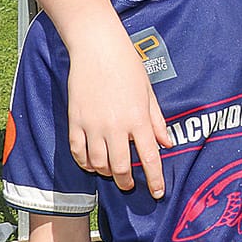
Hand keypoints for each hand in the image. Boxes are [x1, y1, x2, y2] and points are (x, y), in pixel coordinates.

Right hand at [68, 34, 172, 197]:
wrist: (97, 49)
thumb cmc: (127, 66)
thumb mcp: (149, 94)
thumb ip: (157, 122)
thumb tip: (167, 144)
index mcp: (138, 119)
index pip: (149, 158)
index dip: (155, 179)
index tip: (158, 192)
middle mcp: (115, 126)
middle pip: (120, 167)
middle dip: (127, 181)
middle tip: (130, 185)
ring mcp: (92, 125)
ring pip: (97, 163)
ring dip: (106, 173)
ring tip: (112, 173)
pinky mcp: (74, 121)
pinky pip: (78, 152)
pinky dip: (85, 162)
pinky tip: (92, 163)